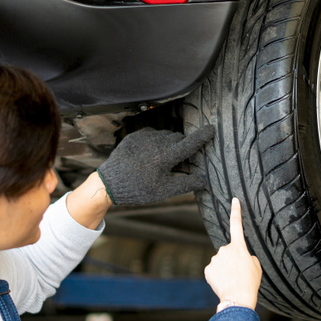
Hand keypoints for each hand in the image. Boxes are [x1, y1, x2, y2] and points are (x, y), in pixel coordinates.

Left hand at [96, 126, 213, 205]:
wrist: (109, 183)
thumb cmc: (138, 189)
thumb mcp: (164, 191)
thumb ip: (186, 184)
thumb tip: (203, 181)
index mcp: (166, 156)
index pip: (190, 143)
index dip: (202, 136)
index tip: (212, 128)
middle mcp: (157, 142)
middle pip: (179, 138)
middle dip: (183, 146)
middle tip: (180, 161)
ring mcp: (145, 137)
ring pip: (166, 135)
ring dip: (170, 143)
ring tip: (163, 159)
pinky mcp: (136, 135)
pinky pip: (153, 134)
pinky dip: (157, 141)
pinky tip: (151, 154)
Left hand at [204, 198, 261, 310]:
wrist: (238, 298)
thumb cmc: (250, 283)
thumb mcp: (256, 266)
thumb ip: (247, 256)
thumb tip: (240, 257)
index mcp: (239, 247)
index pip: (237, 224)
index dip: (236, 211)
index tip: (234, 200)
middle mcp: (225, 249)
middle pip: (228, 252)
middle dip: (231, 260)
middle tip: (238, 274)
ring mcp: (215, 259)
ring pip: (220, 262)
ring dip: (225, 269)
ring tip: (232, 281)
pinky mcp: (208, 269)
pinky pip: (214, 271)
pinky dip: (218, 276)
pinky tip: (223, 283)